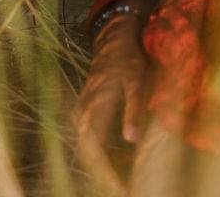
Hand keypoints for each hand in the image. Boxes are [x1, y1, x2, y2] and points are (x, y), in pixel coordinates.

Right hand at [75, 13, 149, 194]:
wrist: (113, 38)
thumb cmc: (128, 59)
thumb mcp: (137, 82)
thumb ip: (133, 110)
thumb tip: (131, 141)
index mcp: (95, 109)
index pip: (96, 152)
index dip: (107, 174)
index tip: (121, 188)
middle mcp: (83, 113)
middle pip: (89, 153)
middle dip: (104, 174)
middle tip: (123, 188)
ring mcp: (81, 110)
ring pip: (87, 147)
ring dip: (101, 164)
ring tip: (119, 179)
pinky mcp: (84, 109)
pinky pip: (88, 137)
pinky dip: (99, 152)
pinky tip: (113, 159)